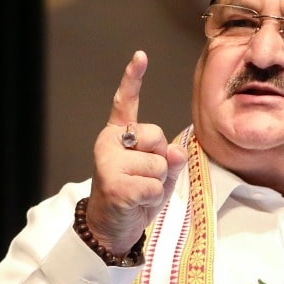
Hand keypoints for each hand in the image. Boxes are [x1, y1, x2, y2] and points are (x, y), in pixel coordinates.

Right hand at [85, 51, 187, 254]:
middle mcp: (109, 142)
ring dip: (158, 184)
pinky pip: (154, 186)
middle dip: (162, 161)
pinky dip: (153, 198)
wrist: (113, 226)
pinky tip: (136, 202)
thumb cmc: (137, 196)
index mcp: (119, 134)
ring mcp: (108, 162)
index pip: (126, 103)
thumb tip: (175, 151)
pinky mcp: (114, 184)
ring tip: (139, 192)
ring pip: (159, 165)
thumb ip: (171, 158)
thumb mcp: (161, 175)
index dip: (133, 79)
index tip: (140, 56)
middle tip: (144, 178)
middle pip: (158, 137)